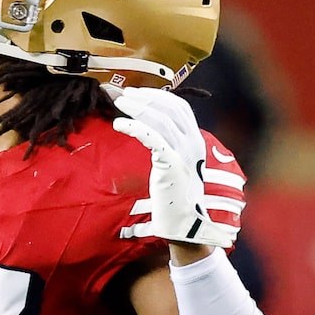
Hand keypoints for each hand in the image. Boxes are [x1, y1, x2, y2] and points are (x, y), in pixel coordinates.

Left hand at [113, 88, 242, 251]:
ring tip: (118, 102)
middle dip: (144, 97)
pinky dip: (135, 127)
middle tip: (121, 93)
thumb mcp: (172, 164)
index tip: (136, 92)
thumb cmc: (172, 195)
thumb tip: (145, 127)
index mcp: (195, 140)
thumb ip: (165, 145)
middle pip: (170, 109)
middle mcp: (194, 143)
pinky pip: (153, 138)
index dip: (157, 96)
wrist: (183, 223)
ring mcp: (185, 153)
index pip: (179, 107)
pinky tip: (119, 124)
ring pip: (161, 119)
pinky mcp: (172, 165)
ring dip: (138, 108)